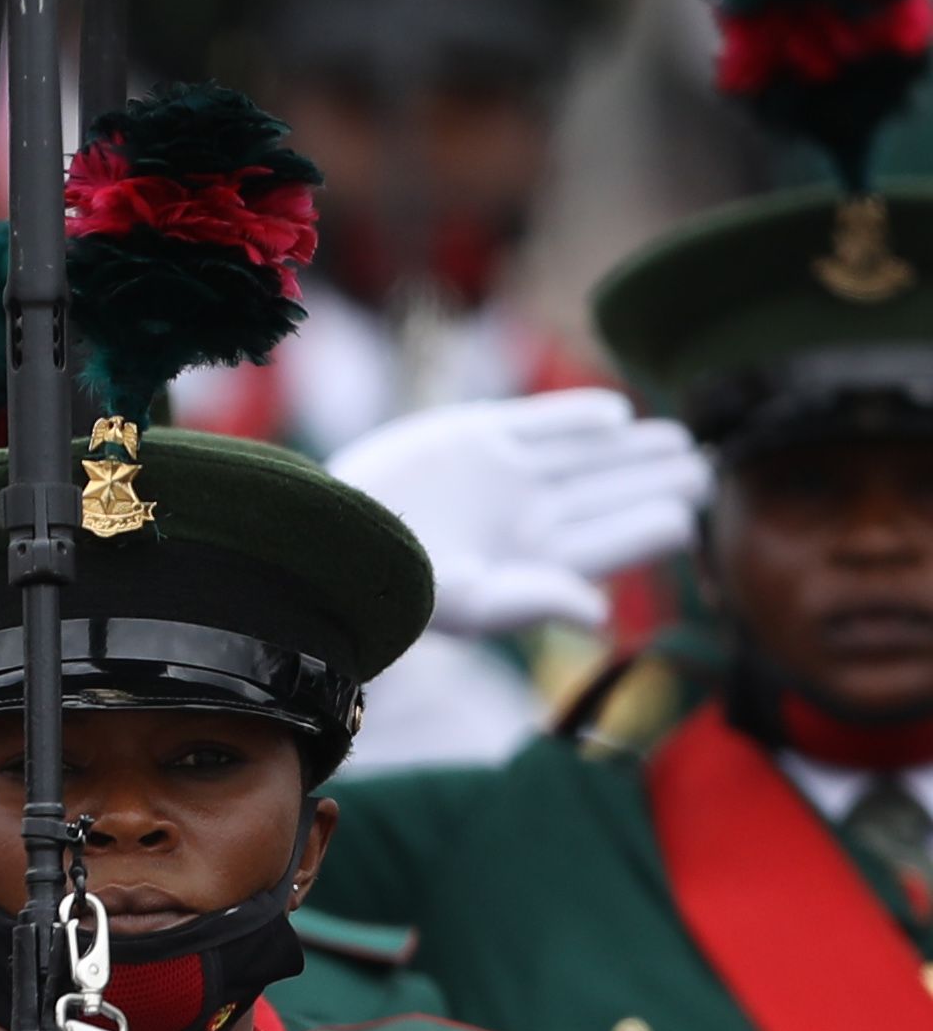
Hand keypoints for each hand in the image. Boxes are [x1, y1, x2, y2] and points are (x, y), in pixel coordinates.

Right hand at [326, 389, 708, 640]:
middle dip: (656, 481)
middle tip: (702, 469)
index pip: (609, 542)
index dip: (652, 527)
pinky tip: (613, 417)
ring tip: (675, 440)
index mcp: (531, 560)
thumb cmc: (395, 584)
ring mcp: (502, 474)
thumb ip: (537, 601)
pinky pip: (537, 423)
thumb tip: (603, 613)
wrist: (329, 535)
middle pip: (606, 493)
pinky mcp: (472, 436)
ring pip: (583, 456)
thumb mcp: (469, 603)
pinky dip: (575, 417)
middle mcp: (524, 516)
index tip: (689, 516)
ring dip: (630, 448)